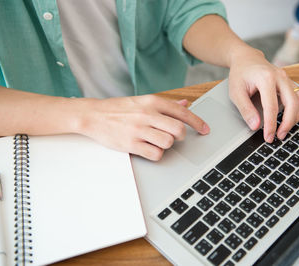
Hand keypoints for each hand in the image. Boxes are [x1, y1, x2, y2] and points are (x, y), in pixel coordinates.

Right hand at [77, 95, 209, 160]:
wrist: (93, 115)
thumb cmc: (118, 108)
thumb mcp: (142, 101)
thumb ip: (165, 104)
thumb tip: (186, 103)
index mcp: (152, 101)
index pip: (182, 112)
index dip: (197, 122)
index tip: (205, 130)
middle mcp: (147, 114)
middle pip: (178, 129)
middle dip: (181, 136)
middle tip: (175, 137)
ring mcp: (139, 130)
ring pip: (168, 142)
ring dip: (167, 145)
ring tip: (157, 141)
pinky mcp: (131, 144)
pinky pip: (155, 154)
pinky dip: (156, 154)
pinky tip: (150, 149)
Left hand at [228, 48, 298, 141]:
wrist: (246, 58)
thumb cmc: (240, 74)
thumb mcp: (236, 92)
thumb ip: (246, 109)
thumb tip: (255, 126)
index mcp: (266, 78)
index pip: (272, 107)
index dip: (271, 125)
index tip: (269, 137)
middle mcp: (280, 77)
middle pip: (292, 103)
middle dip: (288, 123)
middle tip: (279, 137)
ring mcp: (287, 78)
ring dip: (295, 117)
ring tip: (284, 130)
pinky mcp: (290, 82)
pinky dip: (298, 109)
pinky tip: (289, 118)